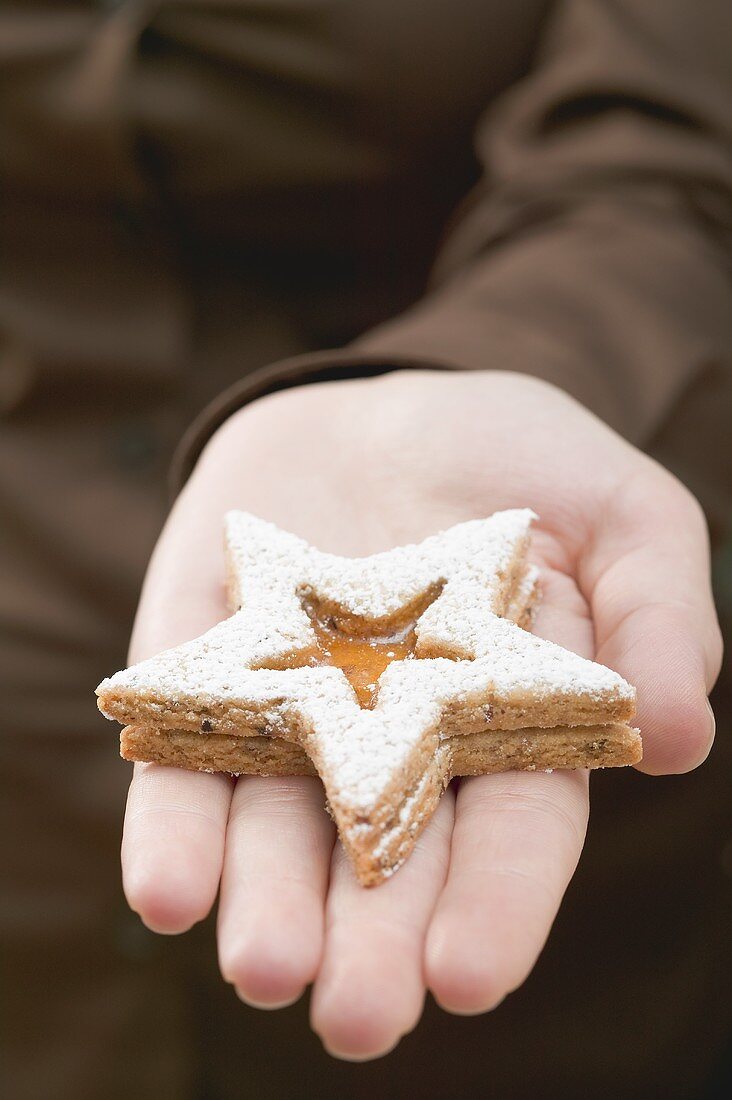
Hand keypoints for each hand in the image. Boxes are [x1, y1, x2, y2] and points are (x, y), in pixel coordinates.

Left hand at [121, 370, 720, 1059]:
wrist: (391, 404)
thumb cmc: (522, 459)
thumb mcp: (623, 513)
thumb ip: (660, 614)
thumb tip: (680, 738)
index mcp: (504, 724)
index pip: (509, 831)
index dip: (494, 901)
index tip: (467, 975)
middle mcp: (393, 739)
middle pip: (385, 855)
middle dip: (371, 938)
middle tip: (355, 1018)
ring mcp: (293, 707)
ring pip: (278, 826)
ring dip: (267, 900)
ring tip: (264, 967)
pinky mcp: (203, 667)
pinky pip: (182, 755)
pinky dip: (173, 825)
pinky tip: (168, 891)